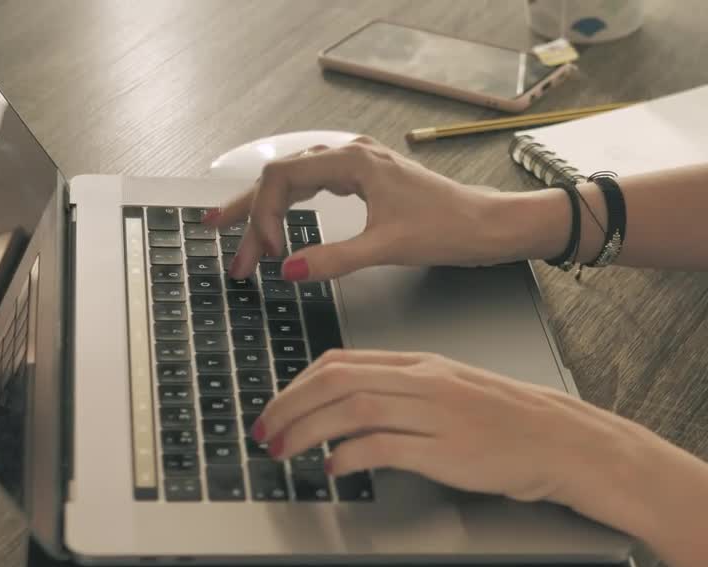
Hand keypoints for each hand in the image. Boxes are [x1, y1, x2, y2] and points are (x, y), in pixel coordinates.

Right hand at [207, 137, 564, 280]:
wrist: (488, 226)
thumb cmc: (449, 228)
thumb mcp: (387, 248)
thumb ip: (334, 259)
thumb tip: (288, 271)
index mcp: (353, 160)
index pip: (282, 177)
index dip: (263, 215)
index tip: (266, 253)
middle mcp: (351, 155)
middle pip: (281, 175)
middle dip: (250, 211)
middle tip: (218, 238)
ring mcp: (358, 166)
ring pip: (295, 180)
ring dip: (267, 210)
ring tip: (238, 235)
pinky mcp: (367, 182)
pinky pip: (314, 186)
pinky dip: (290, 206)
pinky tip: (280, 221)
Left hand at [254, 349, 697, 534]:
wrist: (562, 440)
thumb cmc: (510, 422)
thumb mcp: (452, 392)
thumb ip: (404, 394)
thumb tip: (351, 411)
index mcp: (422, 364)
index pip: (342, 362)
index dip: (298, 384)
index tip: (275, 407)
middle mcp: (424, 380)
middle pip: (337, 380)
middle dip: (289, 406)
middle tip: (264, 432)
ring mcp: (435, 412)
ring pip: (352, 408)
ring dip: (307, 430)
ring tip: (284, 451)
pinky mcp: (446, 448)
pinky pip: (384, 446)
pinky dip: (349, 456)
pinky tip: (334, 469)